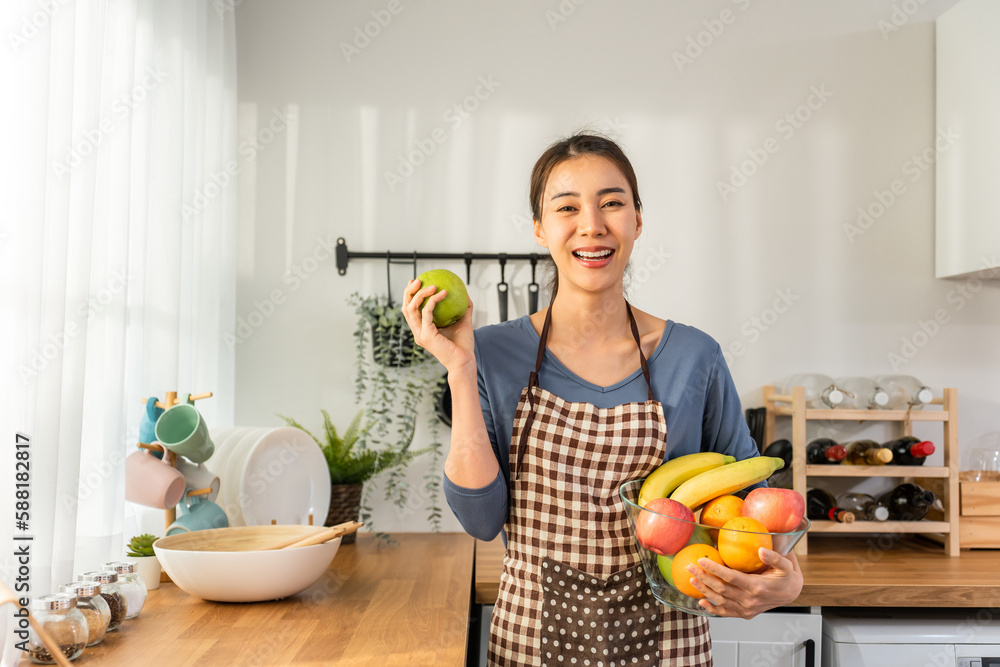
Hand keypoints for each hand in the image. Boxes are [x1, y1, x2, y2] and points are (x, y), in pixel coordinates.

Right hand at [401, 278, 474, 373]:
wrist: (465, 360)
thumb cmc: (463, 344)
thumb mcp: (463, 321)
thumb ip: (462, 308)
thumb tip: (465, 292)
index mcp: (422, 329)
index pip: (410, 310)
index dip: (409, 295)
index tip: (416, 282)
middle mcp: (417, 332)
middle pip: (406, 308)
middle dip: (409, 291)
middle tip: (418, 279)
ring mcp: (420, 334)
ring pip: (412, 308)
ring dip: (421, 293)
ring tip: (432, 284)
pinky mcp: (426, 335)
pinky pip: (426, 312)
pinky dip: (433, 300)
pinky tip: (443, 293)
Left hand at [684, 548, 802, 618]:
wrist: (791, 594)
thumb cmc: (787, 576)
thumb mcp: (786, 565)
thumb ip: (775, 557)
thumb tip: (761, 550)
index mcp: (757, 587)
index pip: (730, 577)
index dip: (714, 569)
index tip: (701, 560)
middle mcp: (750, 600)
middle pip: (721, 589)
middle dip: (703, 577)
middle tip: (690, 567)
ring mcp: (746, 609)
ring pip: (720, 601)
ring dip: (704, 590)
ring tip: (691, 579)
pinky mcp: (744, 614)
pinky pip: (725, 613)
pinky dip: (712, 609)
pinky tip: (701, 601)